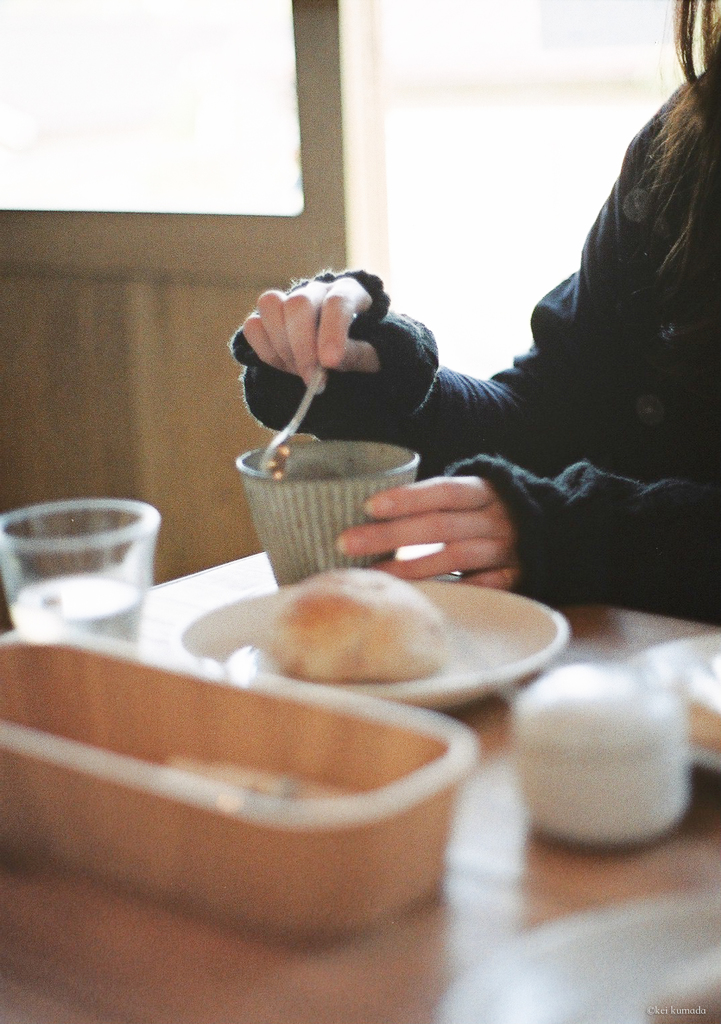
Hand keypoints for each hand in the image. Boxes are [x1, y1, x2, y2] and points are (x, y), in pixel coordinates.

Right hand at [241, 277, 380, 384]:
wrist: (339, 353)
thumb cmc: (361, 349)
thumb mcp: (373, 355)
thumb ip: (359, 355)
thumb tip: (332, 359)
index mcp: (349, 291)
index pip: (337, 302)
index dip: (332, 333)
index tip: (330, 363)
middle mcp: (317, 290)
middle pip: (298, 303)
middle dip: (302, 347)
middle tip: (312, 379)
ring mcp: (288, 300)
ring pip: (270, 306)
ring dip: (282, 347)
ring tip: (300, 371)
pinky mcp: (267, 317)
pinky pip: (253, 326)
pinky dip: (265, 350)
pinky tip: (285, 365)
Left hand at [337, 476, 520, 589]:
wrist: (555, 529)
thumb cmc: (491, 513)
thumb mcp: (473, 496)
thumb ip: (436, 503)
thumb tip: (371, 512)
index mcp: (483, 491)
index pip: (443, 491)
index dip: (408, 498)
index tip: (369, 506)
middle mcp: (495, 519)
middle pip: (439, 526)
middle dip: (391, 535)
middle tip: (348, 543)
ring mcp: (506, 549)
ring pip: (457, 558)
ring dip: (413, 568)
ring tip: (375, 576)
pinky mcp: (515, 577)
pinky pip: (484, 587)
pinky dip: (456, 591)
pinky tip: (425, 599)